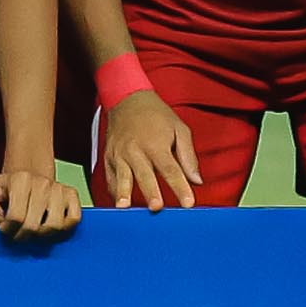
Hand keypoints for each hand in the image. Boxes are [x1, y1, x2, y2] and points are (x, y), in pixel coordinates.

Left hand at [0, 167, 81, 242]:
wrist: (26, 176)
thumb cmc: (6, 188)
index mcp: (21, 180)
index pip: (16, 218)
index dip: (8, 229)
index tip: (4, 227)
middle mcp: (42, 183)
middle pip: (34, 226)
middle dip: (22, 235)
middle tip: (17, 232)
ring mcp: (59, 189)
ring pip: (55, 226)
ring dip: (42, 235)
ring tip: (33, 230)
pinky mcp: (72, 195)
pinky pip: (73, 220)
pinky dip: (62, 229)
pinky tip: (49, 226)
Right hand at [97, 90, 203, 209]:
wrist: (128, 99)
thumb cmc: (157, 116)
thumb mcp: (179, 129)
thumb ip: (188, 156)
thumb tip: (196, 180)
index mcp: (156, 144)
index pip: (171, 169)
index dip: (180, 187)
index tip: (188, 202)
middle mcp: (136, 150)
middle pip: (144, 175)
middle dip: (150, 192)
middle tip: (156, 207)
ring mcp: (119, 154)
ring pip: (122, 177)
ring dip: (123, 193)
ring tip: (124, 207)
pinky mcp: (108, 158)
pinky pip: (110, 178)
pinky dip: (114, 191)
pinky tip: (119, 203)